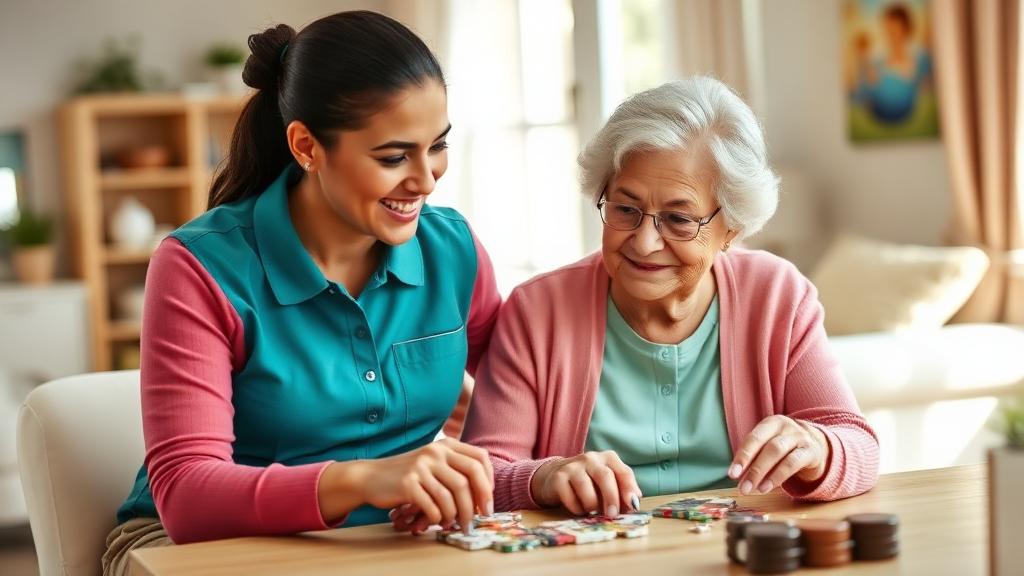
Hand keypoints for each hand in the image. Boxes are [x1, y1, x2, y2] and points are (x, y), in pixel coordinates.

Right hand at [355, 438, 492, 531]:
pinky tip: (438, 520)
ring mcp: (421, 466)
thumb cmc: (409, 475)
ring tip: (458, 525)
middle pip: (470, 476)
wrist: (372, 476)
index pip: (479, 458)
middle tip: (480, 517)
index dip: (488, 480)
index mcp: (446, 445)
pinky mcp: (408, 483)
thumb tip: (485, 495)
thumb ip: (456, 469)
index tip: (486, 500)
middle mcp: (435, 451)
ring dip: (459, 514)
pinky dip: (439, 516)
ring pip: (452, 494)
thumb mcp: (434, 463)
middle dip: (479, 500)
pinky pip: (433, 505)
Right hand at [530, 451, 640, 516]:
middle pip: (605, 477)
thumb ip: (622, 492)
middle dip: (611, 498)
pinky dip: (577, 509)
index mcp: (609, 458)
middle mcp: (591, 458)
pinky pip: (571, 499)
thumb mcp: (608, 485)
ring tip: (591, 510)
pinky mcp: (558, 478)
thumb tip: (633, 504)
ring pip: (587, 489)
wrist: (554, 476)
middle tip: (612, 515)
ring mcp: (573, 466)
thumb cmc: (589, 483)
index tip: (633, 506)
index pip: (624, 472)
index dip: (629, 490)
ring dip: (592, 506)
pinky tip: (578, 507)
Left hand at [728, 415, 828, 494]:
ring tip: (754, 489)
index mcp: (771, 423)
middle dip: (752, 468)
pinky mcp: (811, 451)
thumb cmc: (785, 447)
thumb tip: (737, 475)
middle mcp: (786, 427)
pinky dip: (778, 476)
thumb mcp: (769, 445)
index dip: (742, 456)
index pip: (753, 438)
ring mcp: (800, 438)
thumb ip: (754, 457)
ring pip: (778, 452)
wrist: (816, 445)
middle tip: (743, 487)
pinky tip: (768, 487)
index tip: (732, 474)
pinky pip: (793, 463)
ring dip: (764, 473)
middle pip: (767, 445)